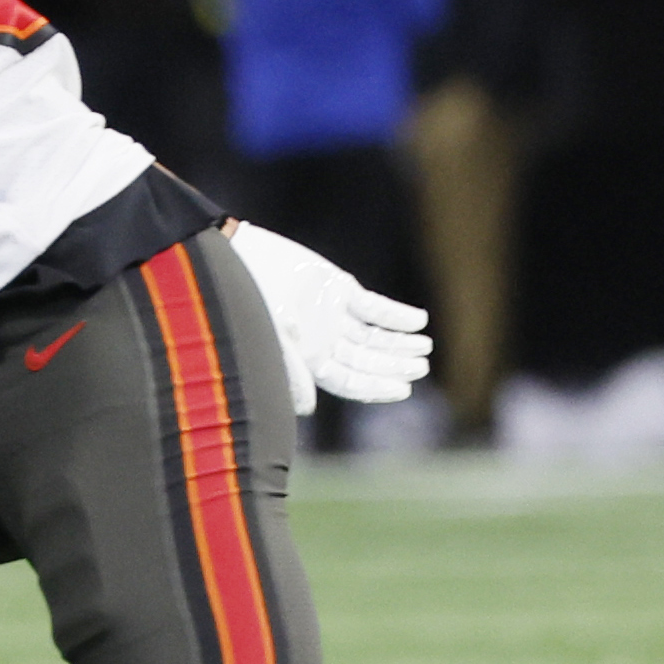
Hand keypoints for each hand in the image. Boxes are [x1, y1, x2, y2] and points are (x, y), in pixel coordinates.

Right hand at [225, 222, 430, 414]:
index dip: (375, 388)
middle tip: (421, 367)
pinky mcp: (338, 288)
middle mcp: (322, 341)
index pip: (348, 382)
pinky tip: (418, 321)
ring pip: (374, 336)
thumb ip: (292, 371)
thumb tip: (310, 408)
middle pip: (366, 361)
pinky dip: (397, 315)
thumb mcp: (269, 338)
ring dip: (399, 343)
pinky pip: (375, 307)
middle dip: (394, 366)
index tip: (403, 389)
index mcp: (306, 360)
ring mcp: (333, 315)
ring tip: (425, 346)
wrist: (239, 256)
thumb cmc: (248, 302)